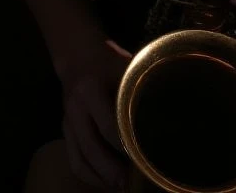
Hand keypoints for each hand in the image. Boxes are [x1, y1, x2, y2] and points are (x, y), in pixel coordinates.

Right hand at [60, 38, 131, 189]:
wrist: (77, 56)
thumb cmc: (108, 61)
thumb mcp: (125, 67)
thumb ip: (140, 86)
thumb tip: (170, 107)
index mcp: (90, 90)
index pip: (108, 124)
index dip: (125, 144)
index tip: (143, 157)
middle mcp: (76, 108)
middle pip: (92, 148)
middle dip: (112, 170)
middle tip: (132, 182)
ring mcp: (68, 122)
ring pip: (80, 159)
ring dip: (100, 178)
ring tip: (121, 186)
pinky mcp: (65, 131)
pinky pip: (74, 160)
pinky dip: (89, 175)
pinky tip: (105, 181)